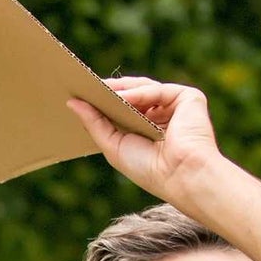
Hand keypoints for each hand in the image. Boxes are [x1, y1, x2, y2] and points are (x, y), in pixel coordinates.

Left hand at [68, 77, 221, 203]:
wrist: (181, 176)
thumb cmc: (149, 170)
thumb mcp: (113, 146)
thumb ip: (95, 123)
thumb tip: (72, 103)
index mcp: (147, 130)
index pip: (122, 109)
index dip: (102, 102)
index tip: (78, 94)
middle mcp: (162, 116)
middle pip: (132, 95)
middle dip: (109, 91)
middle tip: (84, 84)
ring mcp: (176, 106)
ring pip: (144, 89)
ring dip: (120, 89)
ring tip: (97, 88)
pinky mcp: (189, 98)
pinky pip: (158, 91)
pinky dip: (139, 93)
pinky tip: (120, 96)